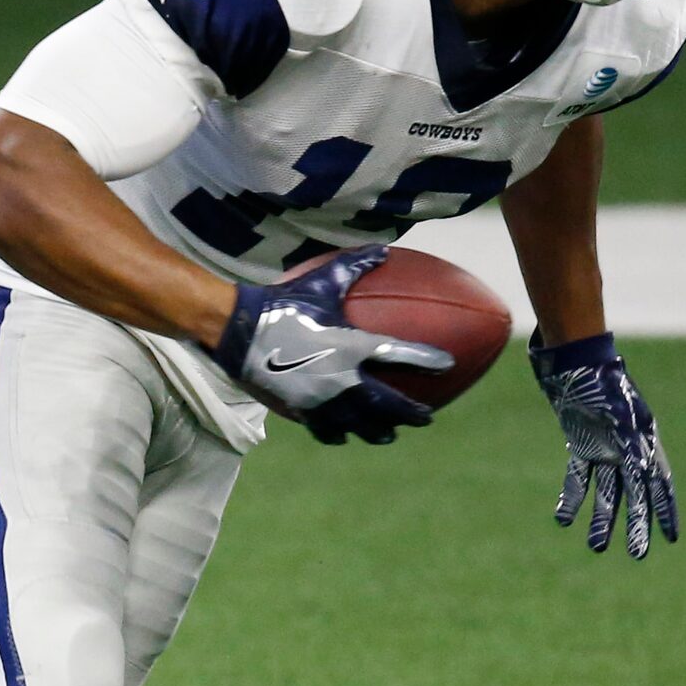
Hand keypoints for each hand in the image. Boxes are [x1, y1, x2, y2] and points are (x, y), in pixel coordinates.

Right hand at [206, 247, 454, 445]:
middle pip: (386, 406)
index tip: (448, 365)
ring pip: (358, 426)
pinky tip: (342, 435)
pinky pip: (324, 429)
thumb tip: (382, 249)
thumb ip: (354, 267)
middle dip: (410, 415)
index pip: (401, 356)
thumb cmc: (281, 302)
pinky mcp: (299, 410)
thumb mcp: (320, 280)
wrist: (237, 331)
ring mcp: (320, 399)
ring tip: (387, 436)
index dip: (428, 360)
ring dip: (376, 432)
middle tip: (426, 418)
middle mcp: (341, 379)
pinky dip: (337, 433)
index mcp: (352, 346)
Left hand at [532, 333, 676, 556]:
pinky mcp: (581, 444)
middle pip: (635, 495)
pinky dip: (572, 498)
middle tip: (637, 556)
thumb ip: (630, 446)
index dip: (666, 510)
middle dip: (636, 525)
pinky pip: (579, 477)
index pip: (659, 484)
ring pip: (606, 492)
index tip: (670, 538)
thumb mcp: (620, 416)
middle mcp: (629, 448)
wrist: (571, 360)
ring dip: (602, 519)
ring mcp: (605, 448)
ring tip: (596, 547)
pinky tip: (562, 519)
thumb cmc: (601, 382)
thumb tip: (642, 478)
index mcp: (645, 441)